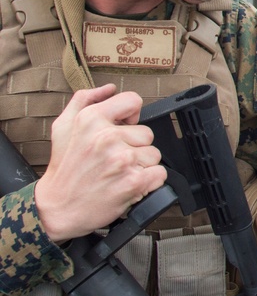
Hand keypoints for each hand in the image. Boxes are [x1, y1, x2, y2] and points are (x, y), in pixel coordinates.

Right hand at [34, 85, 164, 241]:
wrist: (58, 208)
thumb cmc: (64, 168)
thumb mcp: (63, 127)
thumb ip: (84, 100)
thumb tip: (110, 88)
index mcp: (92, 119)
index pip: (133, 101)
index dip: (131, 115)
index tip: (123, 128)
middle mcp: (107, 137)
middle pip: (146, 133)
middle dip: (134, 147)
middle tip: (113, 160)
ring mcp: (122, 160)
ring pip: (154, 154)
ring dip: (141, 166)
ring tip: (118, 173)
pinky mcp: (134, 181)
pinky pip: (160, 174)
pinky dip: (149, 182)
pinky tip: (129, 184)